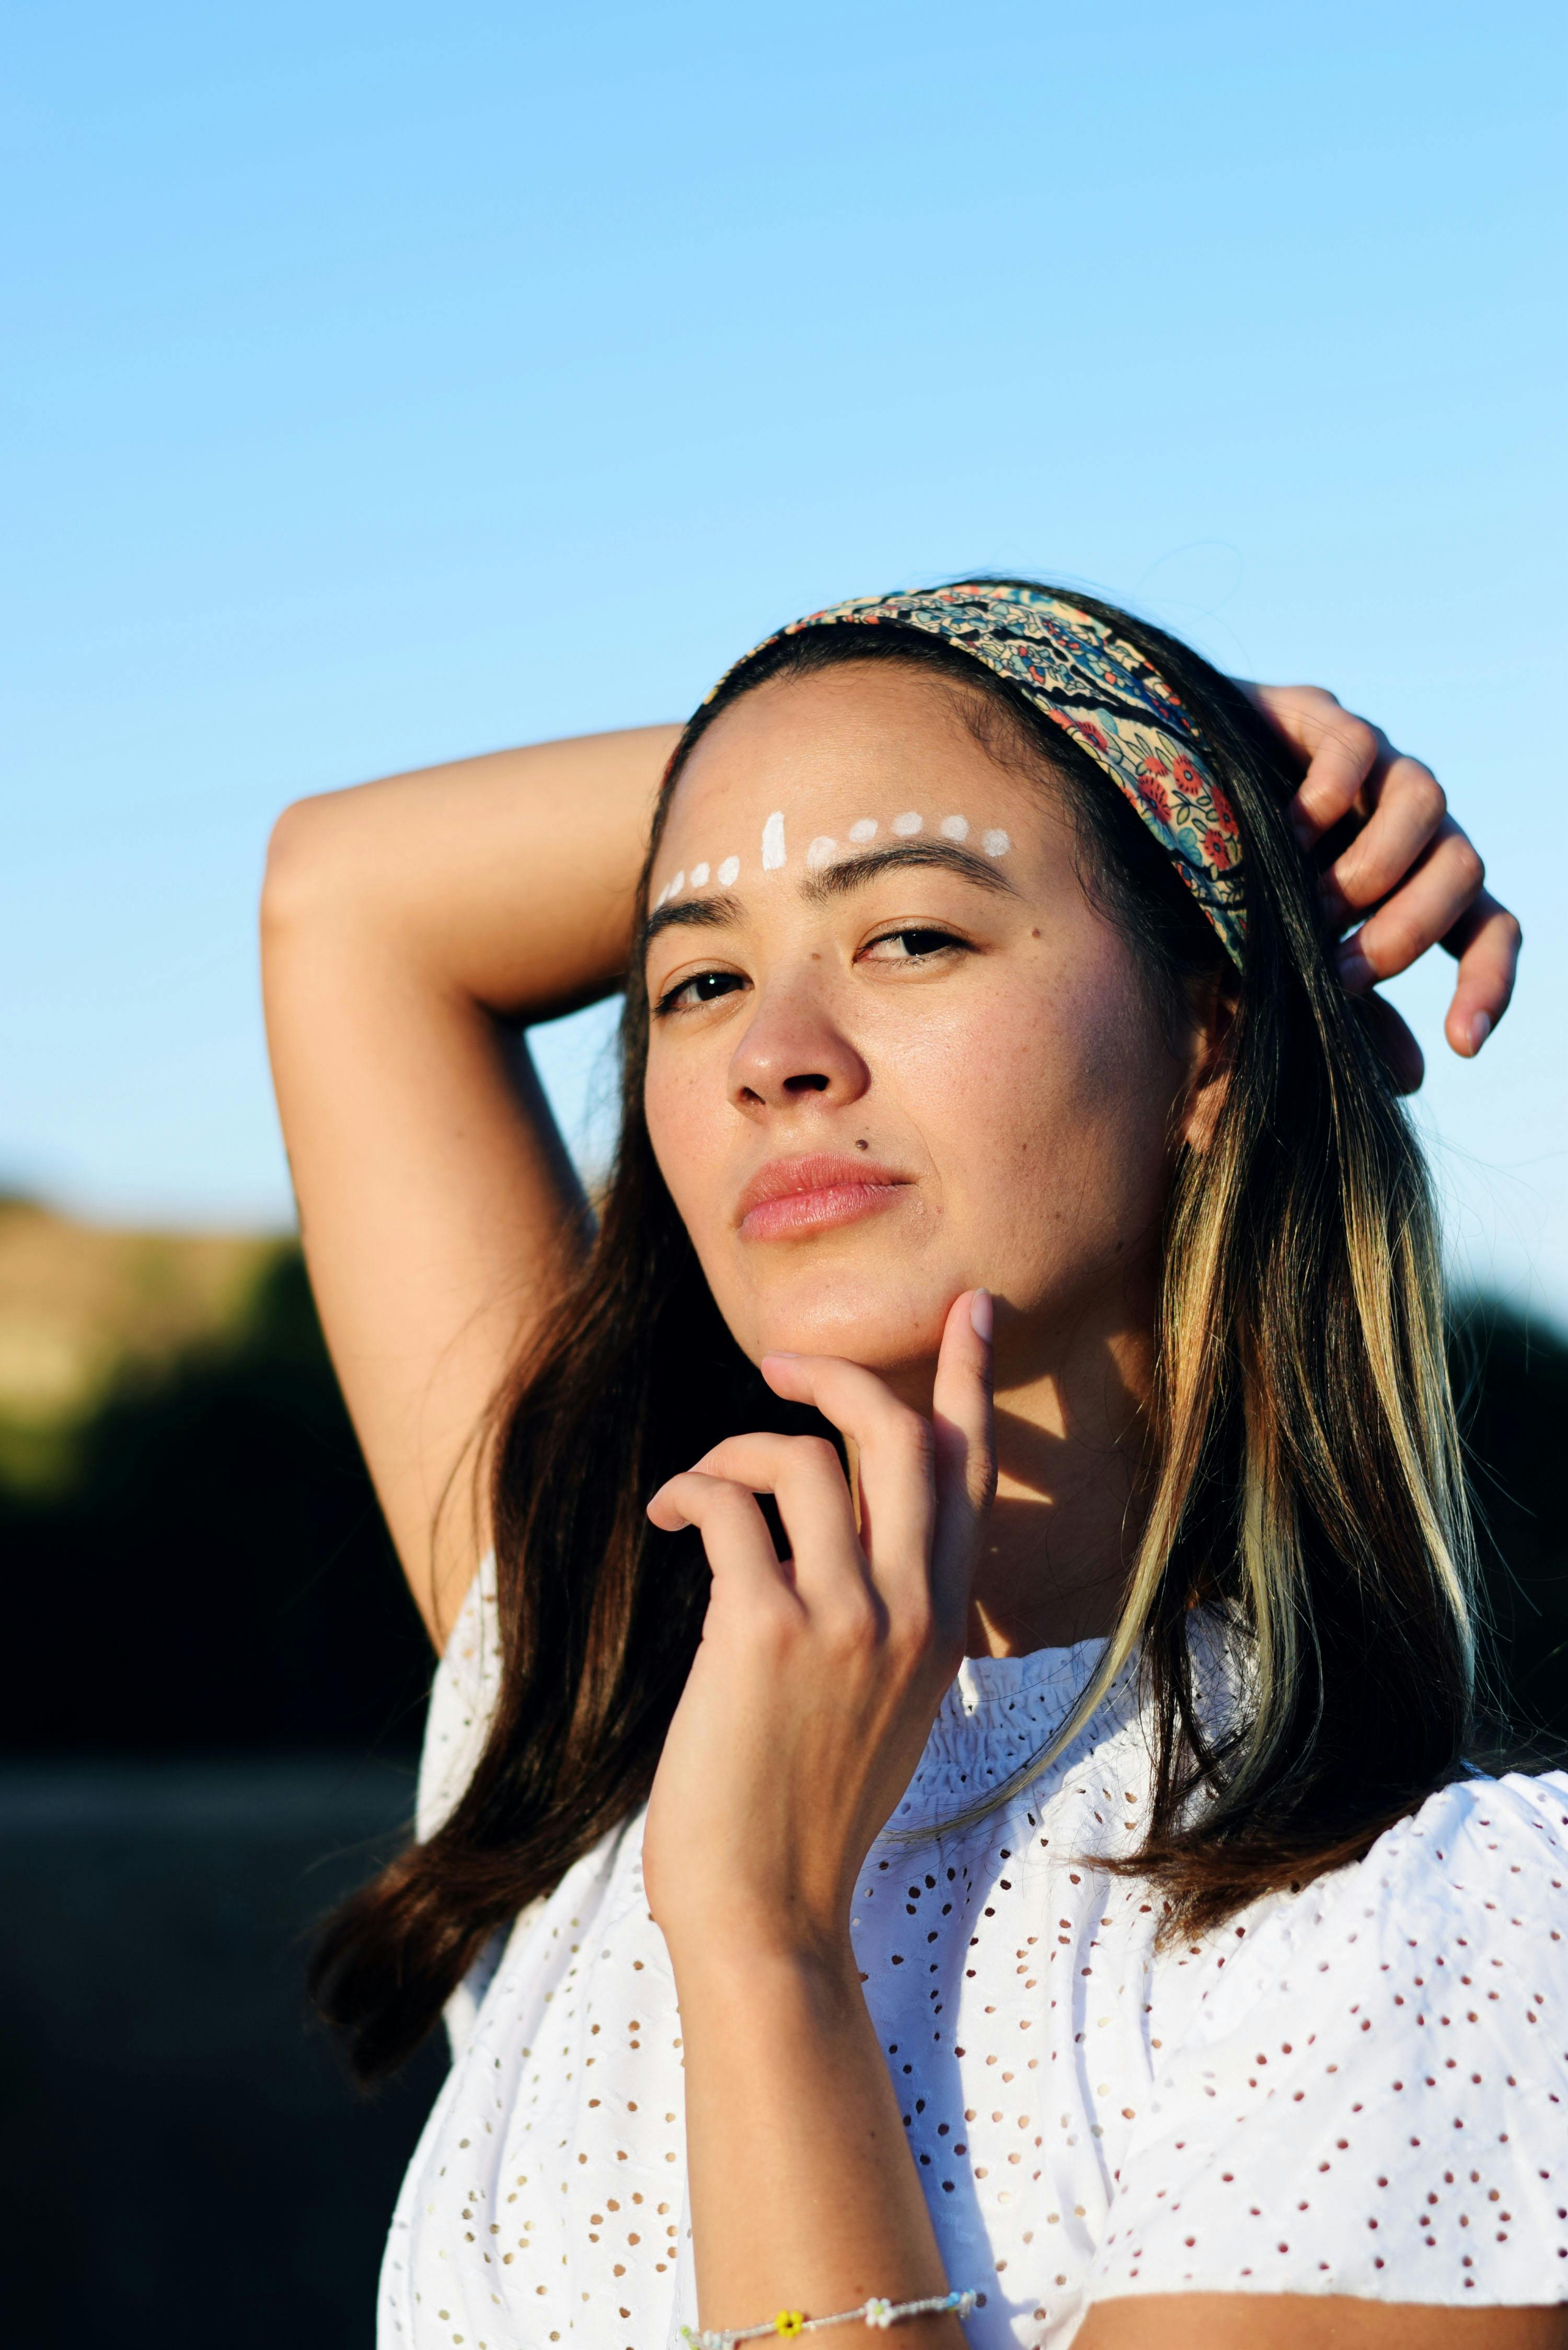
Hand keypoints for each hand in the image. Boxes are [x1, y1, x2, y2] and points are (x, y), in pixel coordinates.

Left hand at [641, 1291, 995, 1965]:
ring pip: (800, 1458)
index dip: (968, 1381)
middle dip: (838, 1376)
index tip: (972, 1308)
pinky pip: (727, 1508)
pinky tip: (667, 1513)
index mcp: (943, 1624)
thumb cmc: (805, 1812)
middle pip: (897, 1437)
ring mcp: (845, 1619)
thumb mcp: (879, 1703)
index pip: (971, 1476)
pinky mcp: (764, 1631)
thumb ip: (880, 1613)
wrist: (767, 1912)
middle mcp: (910, 1610)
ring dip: (734, 1448)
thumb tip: (830, 1531)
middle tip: (778, 1359)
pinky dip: (690, 1490)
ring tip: (695, 1489)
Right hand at [1244, 683, 1520, 1093]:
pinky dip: (1332, 793)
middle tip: (1341, 972)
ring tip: (1311, 907)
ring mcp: (1366, 766)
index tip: (1460, 1042)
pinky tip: (1287, 831)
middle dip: (1409, 931)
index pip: (1489, 930)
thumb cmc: (1215, 897)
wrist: (1134, 797)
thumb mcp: (1277, 972)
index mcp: (1414, 884)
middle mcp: (1405, 823)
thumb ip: (1343, 1018)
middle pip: (1464, 867)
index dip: (1488, 984)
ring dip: (1376, 867)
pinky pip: (1357, 745)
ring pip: (1426, 801)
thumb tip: (1415, 1077)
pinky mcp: (1315, 716)